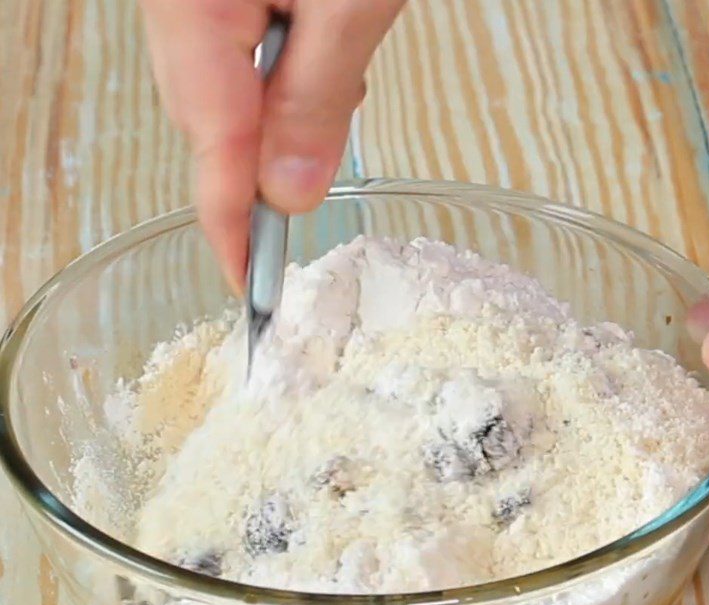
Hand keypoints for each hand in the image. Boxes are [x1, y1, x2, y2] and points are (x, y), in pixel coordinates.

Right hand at [140, 0, 403, 287]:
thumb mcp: (346, 6)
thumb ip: (314, 99)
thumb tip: (289, 194)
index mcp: (193, 11)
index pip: (212, 150)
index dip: (233, 231)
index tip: (249, 285)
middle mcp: (175, 9)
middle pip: (212, 124)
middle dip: (268, 158)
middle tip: (326, 140)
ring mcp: (186, 1)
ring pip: (225, 95)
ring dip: (281, 107)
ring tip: (333, 51)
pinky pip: (232, 60)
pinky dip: (278, 72)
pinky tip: (315, 38)